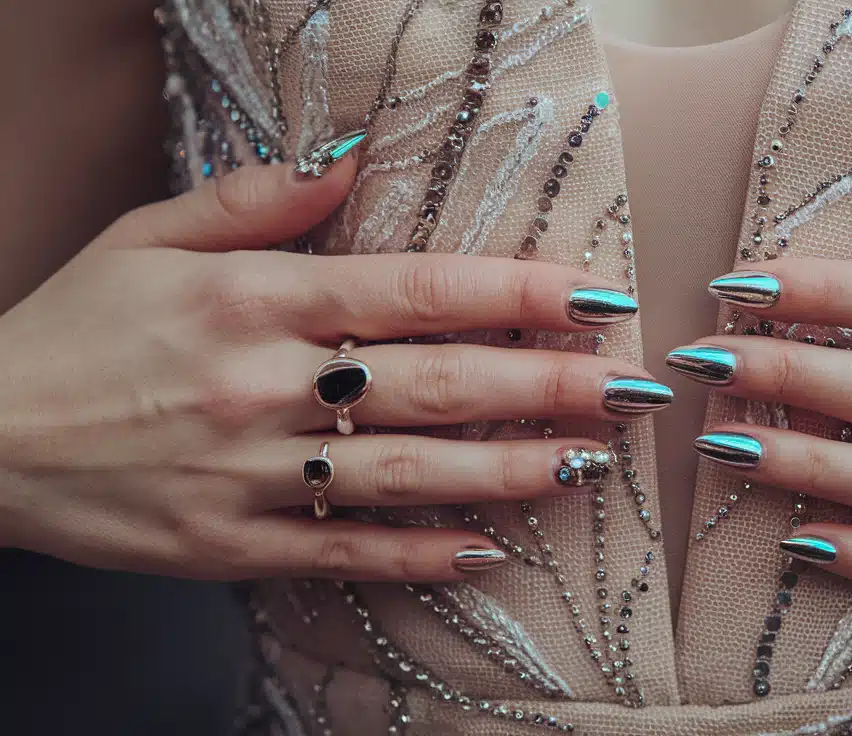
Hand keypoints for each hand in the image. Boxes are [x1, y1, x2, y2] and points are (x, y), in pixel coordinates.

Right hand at [0, 149, 669, 581]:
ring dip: (510, 470)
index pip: (416, 290)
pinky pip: (346, 554)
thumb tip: (349, 168)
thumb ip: (252, 202)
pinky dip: (421, 554)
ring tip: (588, 463)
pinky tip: (490, 548)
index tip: (594, 297)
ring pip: (409, 472)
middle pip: (438, 383)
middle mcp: (268, 385)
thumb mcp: (146, 237)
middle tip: (631, 389)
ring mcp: (253, 474)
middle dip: (548, 387)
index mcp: (256, 300)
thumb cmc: (71, 328)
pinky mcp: (233, 546)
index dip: (517, 293)